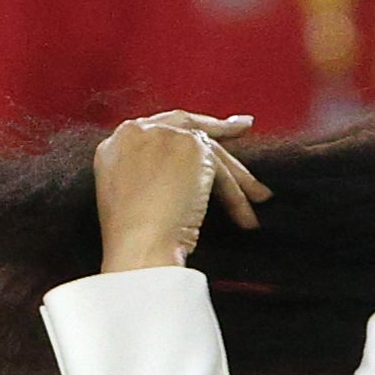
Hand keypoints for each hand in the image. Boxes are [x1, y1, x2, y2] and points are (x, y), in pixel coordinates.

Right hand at [93, 111, 270, 271]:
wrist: (137, 248)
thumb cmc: (130, 241)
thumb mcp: (125, 200)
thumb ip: (144, 176)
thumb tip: (178, 178)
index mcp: (114, 146)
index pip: (155, 130)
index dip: (181, 133)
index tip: (201, 136)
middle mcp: (136, 132)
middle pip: (185, 126)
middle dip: (217, 127)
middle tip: (242, 127)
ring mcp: (164, 135)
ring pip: (209, 153)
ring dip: (237, 179)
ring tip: (260, 197)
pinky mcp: (191, 146)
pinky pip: (221, 171)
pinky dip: (236, 197)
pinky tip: (247, 217)